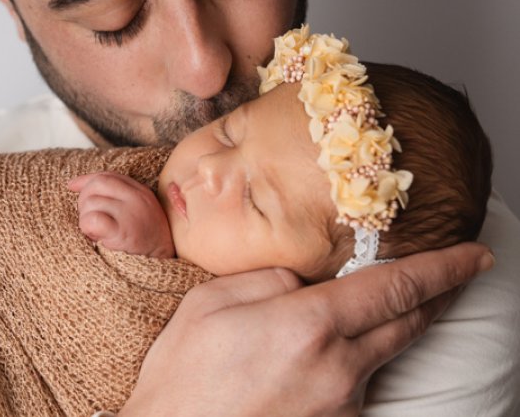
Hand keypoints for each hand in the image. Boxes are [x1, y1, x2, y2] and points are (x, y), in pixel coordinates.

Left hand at [68, 172, 174, 257]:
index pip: (108, 176)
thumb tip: (73, 184)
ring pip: (91, 203)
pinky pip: (93, 219)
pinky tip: (96, 238)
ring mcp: (130, 213)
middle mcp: (137, 198)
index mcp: (141, 192)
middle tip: (89, 221)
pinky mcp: (122, 232)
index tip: (72, 187)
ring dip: (86, 220)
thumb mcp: (137, 212)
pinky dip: (88, 228)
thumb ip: (114, 197)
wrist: (164, 268)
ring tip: (98, 234)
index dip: (86, 180)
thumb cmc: (145, 243)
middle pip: (97, 185)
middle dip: (84, 201)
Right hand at [119, 242, 493, 416]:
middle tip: (458, 275)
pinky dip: (358, 359)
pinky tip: (327, 355)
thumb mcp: (210, 303)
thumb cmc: (182, 377)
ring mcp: (341, 405)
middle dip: (439, 295)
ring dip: (391, 328)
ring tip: (373, 310)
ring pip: (384, 354)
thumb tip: (303, 279)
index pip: (396, 287)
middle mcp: (338, 368)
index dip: (443, 267)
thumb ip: (269, 279)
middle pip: (409, 323)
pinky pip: (358, 383)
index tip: (474, 254)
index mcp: (308, 326)